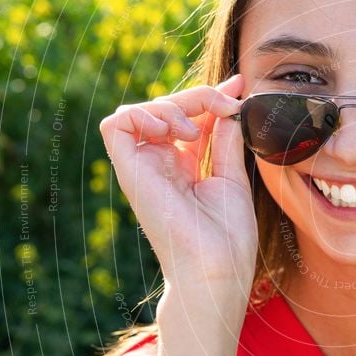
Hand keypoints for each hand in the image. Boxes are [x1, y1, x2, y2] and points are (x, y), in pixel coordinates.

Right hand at [99, 75, 257, 304]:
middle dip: (199, 96)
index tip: (239, 87)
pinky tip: (173, 130)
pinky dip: (142, 114)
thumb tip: (231, 104)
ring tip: (196, 128)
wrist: (217, 268)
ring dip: (172, 105)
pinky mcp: (129, 172)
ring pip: (141, 110)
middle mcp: (161, 164)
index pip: (190, 118)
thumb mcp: (232, 176)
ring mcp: (144, 167)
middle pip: (168, 109)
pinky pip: (116, 126)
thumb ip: (226, 139)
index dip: (211, 97)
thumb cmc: (228, 236)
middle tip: (228, 105)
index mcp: (185, 166)